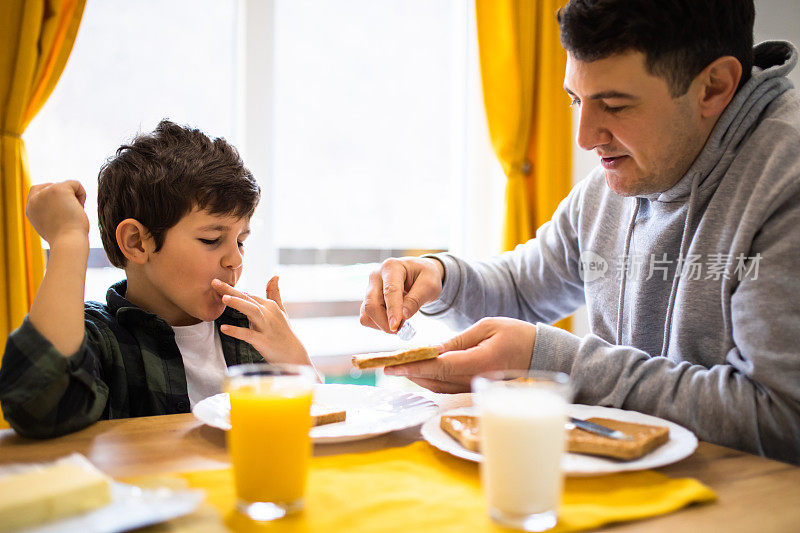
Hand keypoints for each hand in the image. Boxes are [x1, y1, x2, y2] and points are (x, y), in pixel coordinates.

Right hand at [26, 181, 89, 244]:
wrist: (68, 243)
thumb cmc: (65, 238)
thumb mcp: (52, 225)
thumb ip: (50, 211)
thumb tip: (60, 202)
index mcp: (30, 209)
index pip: (38, 190)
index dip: (54, 196)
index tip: (62, 210)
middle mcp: (34, 199)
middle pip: (53, 186)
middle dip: (65, 197)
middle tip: (69, 214)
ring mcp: (45, 193)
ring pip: (66, 185)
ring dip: (74, 198)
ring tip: (74, 213)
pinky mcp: (58, 189)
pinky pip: (76, 184)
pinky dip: (82, 194)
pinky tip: (80, 207)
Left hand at [212, 277, 315, 372]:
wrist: (293, 354)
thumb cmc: (284, 332)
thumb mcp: (280, 311)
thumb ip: (275, 293)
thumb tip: (275, 276)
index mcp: (269, 306)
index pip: (249, 295)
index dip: (233, 289)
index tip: (218, 283)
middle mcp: (268, 313)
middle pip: (248, 299)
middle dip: (231, 290)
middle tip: (214, 282)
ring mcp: (266, 327)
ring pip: (252, 311)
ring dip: (238, 304)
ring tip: (223, 298)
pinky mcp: (264, 341)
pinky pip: (249, 335)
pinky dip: (237, 331)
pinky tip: (224, 328)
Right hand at [360, 256, 444, 332]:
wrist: (418, 274)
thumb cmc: (424, 276)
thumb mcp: (429, 284)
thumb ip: (416, 299)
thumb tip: (404, 315)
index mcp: (392, 267)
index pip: (390, 291)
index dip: (393, 310)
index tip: (396, 326)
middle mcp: (376, 276)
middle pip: (372, 304)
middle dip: (385, 322)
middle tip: (401, 330)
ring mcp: (370, 288)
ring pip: (367, 313)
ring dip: (382, 324)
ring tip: (400, 322)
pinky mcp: (368, 299)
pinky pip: (367, 317)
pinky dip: (379, 324)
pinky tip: (393, 320)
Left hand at [383, 317, 536, 392]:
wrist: (543, 355)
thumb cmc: (518, 336)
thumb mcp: (488, 327)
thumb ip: (459, 340)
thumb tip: (433, 350)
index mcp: (479, 362)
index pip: (439, 367)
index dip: (414, 367)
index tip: (393, 365)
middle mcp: (476, 380)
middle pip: (436, 381)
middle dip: (410, 373)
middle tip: (387, 366)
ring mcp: (477, 387)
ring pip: (441, 388)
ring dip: (419, 379)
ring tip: (400, 369)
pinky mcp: (478, 389)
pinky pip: (450, 389)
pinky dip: (433, 383)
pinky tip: (421, 375)